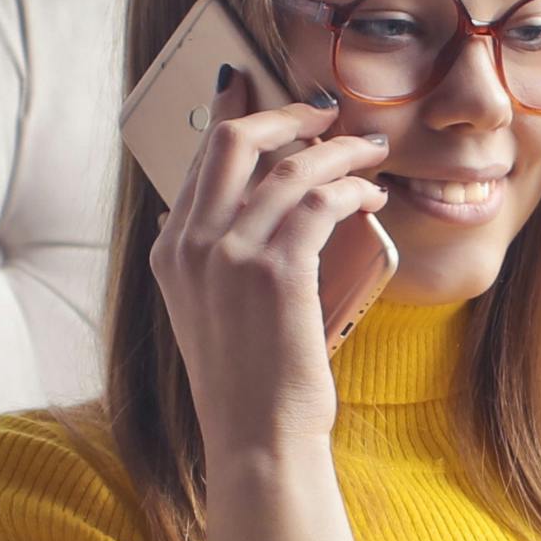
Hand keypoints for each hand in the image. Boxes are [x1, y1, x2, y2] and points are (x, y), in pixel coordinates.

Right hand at [148, 70, 392, 454]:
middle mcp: (191, 245)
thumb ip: (207, 260)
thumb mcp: (205, 311)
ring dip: (338, 150)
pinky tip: (371, 195)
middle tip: (325, 116)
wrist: (257, 437)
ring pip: (289, 166)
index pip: (202, 160)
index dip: (242, 119)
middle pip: (232, 140)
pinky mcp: (277, 271)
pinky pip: (321, 200)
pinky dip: (352, 188)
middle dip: (286, 115)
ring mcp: (230, 255)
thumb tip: (222, 213)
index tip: (277, 103)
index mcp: (169, 252)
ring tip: (369, 152)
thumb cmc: (247, 381)